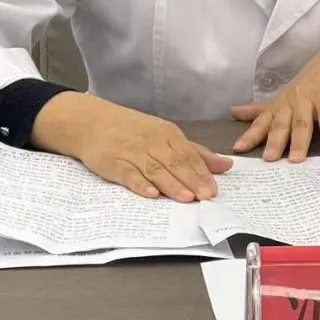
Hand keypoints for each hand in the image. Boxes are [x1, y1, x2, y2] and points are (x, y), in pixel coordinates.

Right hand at [30, 92, 232, 201]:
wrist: (92, 121)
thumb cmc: (133, 130)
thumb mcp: (165, 135)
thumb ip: (196, 152)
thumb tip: (227, 165)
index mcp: (167, 134)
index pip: (189, 155)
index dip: (202, 172)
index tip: (214, 189)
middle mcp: (152, 142)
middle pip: (175, 163)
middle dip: (192, 180)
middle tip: (206, 196)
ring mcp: (133, 152)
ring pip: (156, 170)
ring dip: (171, 184)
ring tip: (186, 198)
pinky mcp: (114, 163)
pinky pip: (129, 175)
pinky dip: (140, 184)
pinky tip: (151, 194)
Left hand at [231, 36, 319, 162]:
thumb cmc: (309, 84)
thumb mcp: (283, 97)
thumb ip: (261, 109)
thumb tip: (233, 111)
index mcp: (280, 105)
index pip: (262, 122)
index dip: (250, 135)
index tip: (238, 149)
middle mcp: (291, 102)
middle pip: (281, 124)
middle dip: (274, 141)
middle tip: (268, 159)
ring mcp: (310, 99)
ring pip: (302, 123)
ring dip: (299, 141)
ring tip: (296, 160)